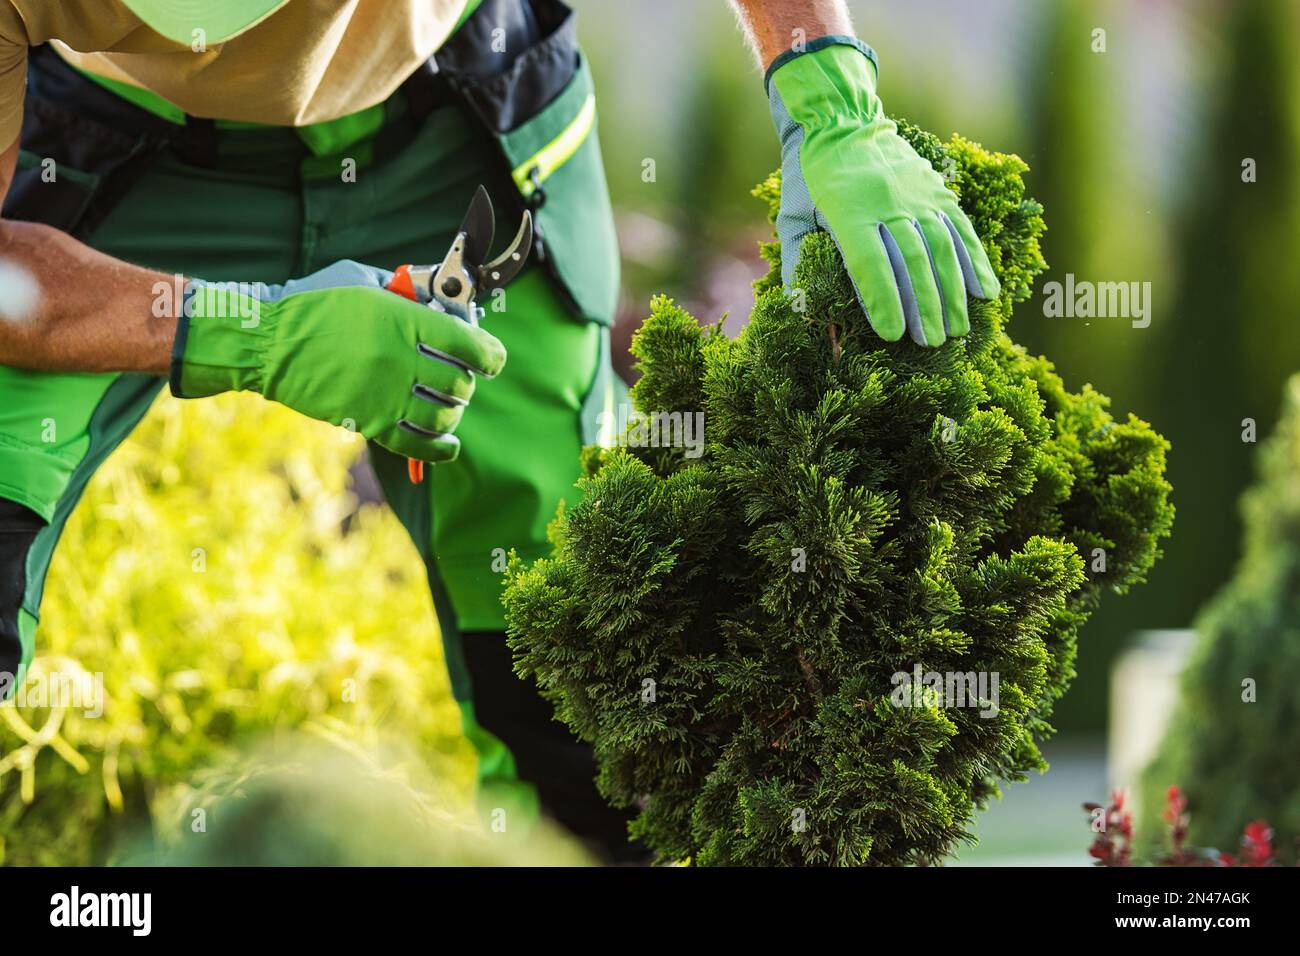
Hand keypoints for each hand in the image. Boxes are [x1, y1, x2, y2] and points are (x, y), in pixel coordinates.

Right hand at [170, 260, 506, 460]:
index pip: (469, 343)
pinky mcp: (367, 421)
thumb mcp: (364, 280)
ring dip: (453, 412)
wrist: (266, 341)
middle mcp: (400, 359)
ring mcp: (385, 394)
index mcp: (404, 320)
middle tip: (460, 378)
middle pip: (460, 383)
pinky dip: (440, 448)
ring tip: (448, 405)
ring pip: (443, 415)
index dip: (491, 355)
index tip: (494, 359)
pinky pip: (417, 444)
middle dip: (467, 382)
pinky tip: (449, 443)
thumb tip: (439, 300)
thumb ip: (405, 291)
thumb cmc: (313, 302)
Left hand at [766, 37, 999, 345]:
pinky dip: (975, 261)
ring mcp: (916, 195)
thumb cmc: (810, 179)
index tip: (893, 335)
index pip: (870, 264)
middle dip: (924, 307)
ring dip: (953, 292)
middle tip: (931, 343)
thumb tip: (803, 313)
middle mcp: (886, 203)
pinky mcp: (936, 190)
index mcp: (848, 213)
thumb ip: (798, 265)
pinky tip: (986, 292)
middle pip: (911, 261)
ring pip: (941, 248)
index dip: (882, 300)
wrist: (839, 120)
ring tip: (958, 329)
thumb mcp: (794, 217)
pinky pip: (960, 228)